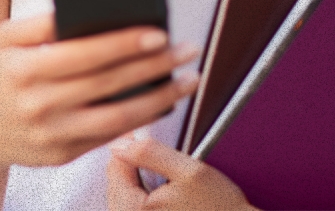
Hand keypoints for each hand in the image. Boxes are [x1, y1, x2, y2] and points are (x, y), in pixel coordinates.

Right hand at [0, 13, 199, 169]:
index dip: (125, 44)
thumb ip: (44, 22)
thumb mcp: (7, 39)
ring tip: (191, 79)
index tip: (160, 33)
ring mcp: (52, 134)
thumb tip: (94, 7)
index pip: (85, 54)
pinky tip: (167, 102)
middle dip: (156, 66)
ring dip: (162, 98)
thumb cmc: (2, 74)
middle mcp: (38, 104)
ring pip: (118, 117)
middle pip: (109, 83)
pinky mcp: (64, 154)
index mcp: (24, 68)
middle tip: (188, 49)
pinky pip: (111, 136)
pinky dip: (143, 119)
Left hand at [107, 137, 257, 210]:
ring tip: (159, 171)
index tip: (141, 131)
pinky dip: (142, 193)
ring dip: (136, 178)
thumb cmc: (219, 208)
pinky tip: (160, 190)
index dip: (128, 143)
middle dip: (131, 162)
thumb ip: (151, 154)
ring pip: (123, 195)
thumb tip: (120, 143)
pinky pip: (132, 208)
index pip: (115, 167)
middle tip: (154, 149)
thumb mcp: (190, 172)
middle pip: (116, 183)